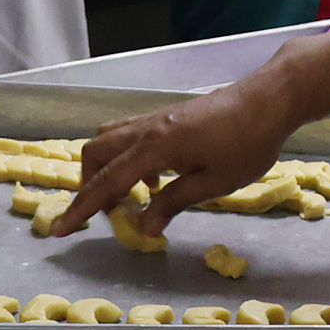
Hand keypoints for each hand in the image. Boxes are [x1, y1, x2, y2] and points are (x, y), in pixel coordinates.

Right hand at [48, 76, 301, 237]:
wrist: (269, 100)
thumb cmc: (247, 143)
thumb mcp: (213, 184)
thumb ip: (174, 203)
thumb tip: (146, 228)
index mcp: (154, 147)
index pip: (106, 182)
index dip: (82, 208)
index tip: (60, 229)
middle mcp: (147, 129)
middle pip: (95, 152)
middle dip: (89, 183)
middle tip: (109, 213)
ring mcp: (157, 119)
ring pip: (111, 139)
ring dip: (108, 168)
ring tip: (132, 199)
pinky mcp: (169, 116)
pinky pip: (131, 135)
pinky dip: (127, 157)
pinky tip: (157, 179)